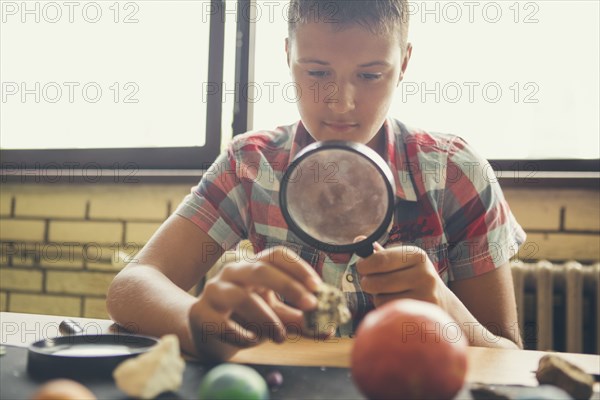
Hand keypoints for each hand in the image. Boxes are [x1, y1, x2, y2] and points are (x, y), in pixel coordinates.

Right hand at [188, 246, 321, 360]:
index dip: (299, 267)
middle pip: (261, 269)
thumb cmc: (246, 318)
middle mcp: (233, 272)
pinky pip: (225, 325)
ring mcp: (215, 291)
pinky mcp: (202, 314)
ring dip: (268, 319)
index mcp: (254, 266)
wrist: (207, 333)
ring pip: (242, 297)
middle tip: (311, 306)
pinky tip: (252, 341)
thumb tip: (328, 328)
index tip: (318, 286)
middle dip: (289, 286)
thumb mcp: (276, 316)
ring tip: (280, 337)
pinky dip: (243, 336)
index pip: (278, 255)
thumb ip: (300, 320)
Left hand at [356, 244, 450, 309]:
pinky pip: (389, 311)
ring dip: (377, 297)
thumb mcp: (401, 261)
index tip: (362, 267)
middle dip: (367, 283)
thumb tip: (357, 240)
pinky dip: (385, 308)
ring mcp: (425, 295)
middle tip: (369, 282)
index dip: (364, 265)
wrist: (442, 302)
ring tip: (388, 293)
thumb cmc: (412, 277)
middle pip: (377, 281)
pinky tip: (395, 303)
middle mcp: (424, 274)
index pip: (380, 259)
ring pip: (380, 298)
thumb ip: (380, 253)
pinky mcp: (421, 313)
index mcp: (417, 255)